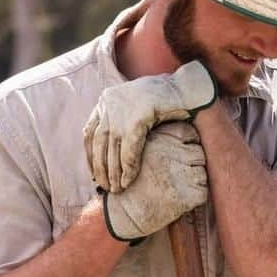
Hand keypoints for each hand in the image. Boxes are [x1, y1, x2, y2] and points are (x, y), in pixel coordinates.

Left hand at [84, 60, 215, 190]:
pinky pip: (129, 149)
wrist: (186, 88)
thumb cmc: (166, 101)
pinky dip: (128, 168)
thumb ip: (121, 121)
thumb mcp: (136, 108)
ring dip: (113, 172)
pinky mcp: (138, 117)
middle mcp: (110, 103)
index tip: (95, 174)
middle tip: (106, 187)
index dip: (90, 156)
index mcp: (107, 99)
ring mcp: (122, 109)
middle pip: (98, 142)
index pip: (90, 132)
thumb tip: (112, 147)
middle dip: (100, 168)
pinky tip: (128, 180)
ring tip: (117, 189)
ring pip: (111, 148)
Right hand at [99, 120, 207, 242]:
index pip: (188, 133)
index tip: (181, 155)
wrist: (121, 212)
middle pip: (198, 152)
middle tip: (178, 176)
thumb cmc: (131, 181)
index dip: (188, 144)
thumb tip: (190, 138)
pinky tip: (179, 200)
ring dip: (194, 181)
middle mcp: (170, 152)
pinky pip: (203, 192)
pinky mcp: (186, 194)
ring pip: (202, 172)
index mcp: (158, 139)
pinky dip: (195, 197)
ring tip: (176, 188)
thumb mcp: (140, 151)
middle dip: (192, 163)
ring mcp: (179, 173)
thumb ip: (162, 142)